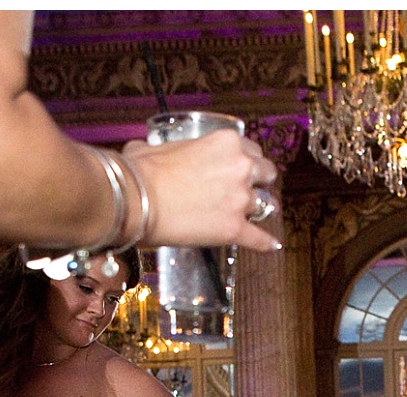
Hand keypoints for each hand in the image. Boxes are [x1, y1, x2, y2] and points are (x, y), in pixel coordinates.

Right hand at [123, 131, 280, 252]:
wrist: (135, 200)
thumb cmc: (142, 172)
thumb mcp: (157, 146)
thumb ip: (168, 149)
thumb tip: (151, 152)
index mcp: (225, 142)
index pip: (250, 149)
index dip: (245, 159)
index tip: (240, 167)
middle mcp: (240, 168)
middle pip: (266, 173)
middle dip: (259, 180)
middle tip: (249, 188)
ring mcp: (240, 200)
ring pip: (266, 205)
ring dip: (260, 209)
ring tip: (256, 214)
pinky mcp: (234, 230)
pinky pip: (258, 239)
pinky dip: (265, 243)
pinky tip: (271, 245)